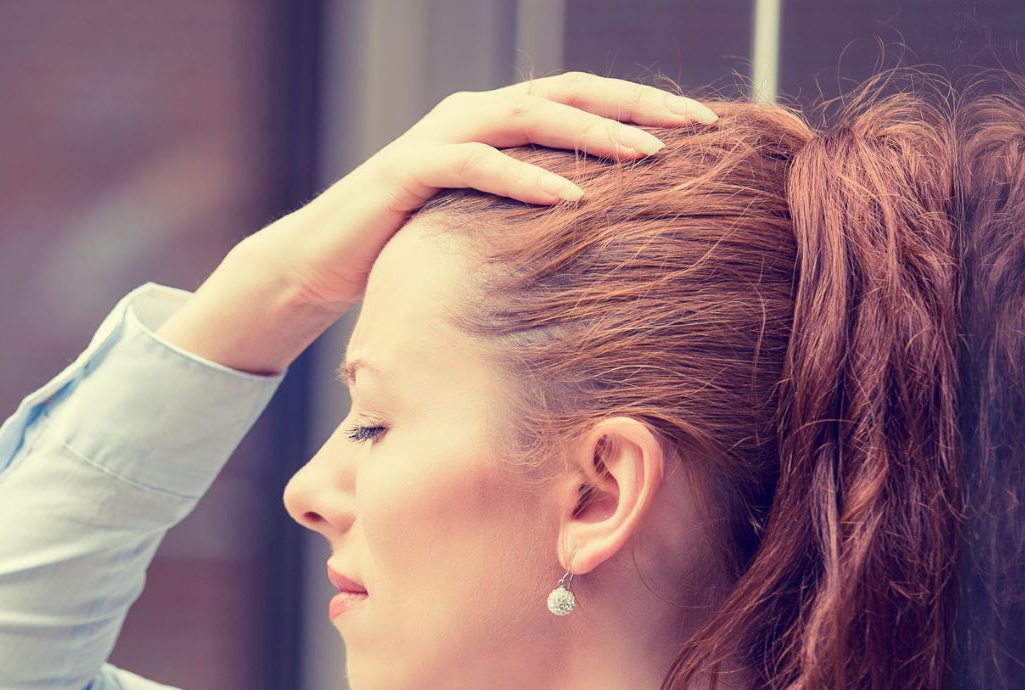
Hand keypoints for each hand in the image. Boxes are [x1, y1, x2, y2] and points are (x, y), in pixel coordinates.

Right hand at [257, 72, 717, 313]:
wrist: (318, 261)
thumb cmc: (407, 247)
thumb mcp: (484, 225)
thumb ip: (533, 211)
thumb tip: (606, 235)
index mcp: (495, 121)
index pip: (581, 97)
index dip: (642, 106)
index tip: (706, 128)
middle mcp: (472, 114)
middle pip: (567, 92)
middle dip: (635, 107)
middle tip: (697, 130)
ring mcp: (439, 136)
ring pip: (528, 116)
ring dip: (591, 133)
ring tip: (646, 156)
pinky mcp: (408, 171)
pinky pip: (474, 164)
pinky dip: (524, 178)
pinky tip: (568, 197)